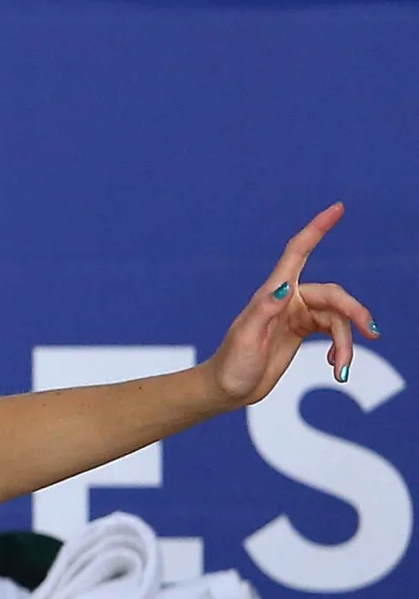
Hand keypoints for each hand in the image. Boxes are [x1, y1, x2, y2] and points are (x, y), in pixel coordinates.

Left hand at [206, 203, 380, 408]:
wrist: (227, 390)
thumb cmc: (231, 365)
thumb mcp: (246, 339)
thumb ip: (264, 311)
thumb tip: (285, 288)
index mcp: (273, 293)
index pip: (298, 252)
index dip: (317, 228)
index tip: (337, 208)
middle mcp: (288, 299)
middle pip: (334, 296)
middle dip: (354, 314)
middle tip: (372, 335)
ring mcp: (297, 315)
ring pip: (337, 319)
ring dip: (345, 343)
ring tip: (341, 369)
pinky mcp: (302, 332)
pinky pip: (334, 332)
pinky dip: (340, 349)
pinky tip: (336, 366)